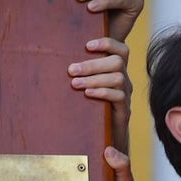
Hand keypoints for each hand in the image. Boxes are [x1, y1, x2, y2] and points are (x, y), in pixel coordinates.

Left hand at [69, 37, 130, 152]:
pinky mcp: (124, 110)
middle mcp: (124, 80)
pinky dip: (102, 93)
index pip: (121, 50)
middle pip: (117, 62)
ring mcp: (126, 95)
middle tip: (71, 70)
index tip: (87, 45)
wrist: (105, 137)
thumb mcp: (85, 87)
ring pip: (118, 78)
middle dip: (93, 64)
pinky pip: (119, 97)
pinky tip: (87, 94)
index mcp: (116, 70)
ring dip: (94, 79)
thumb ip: (79, 73)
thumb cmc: (89, 108)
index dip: (107, 43)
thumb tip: (54, 58)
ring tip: (75, 83)